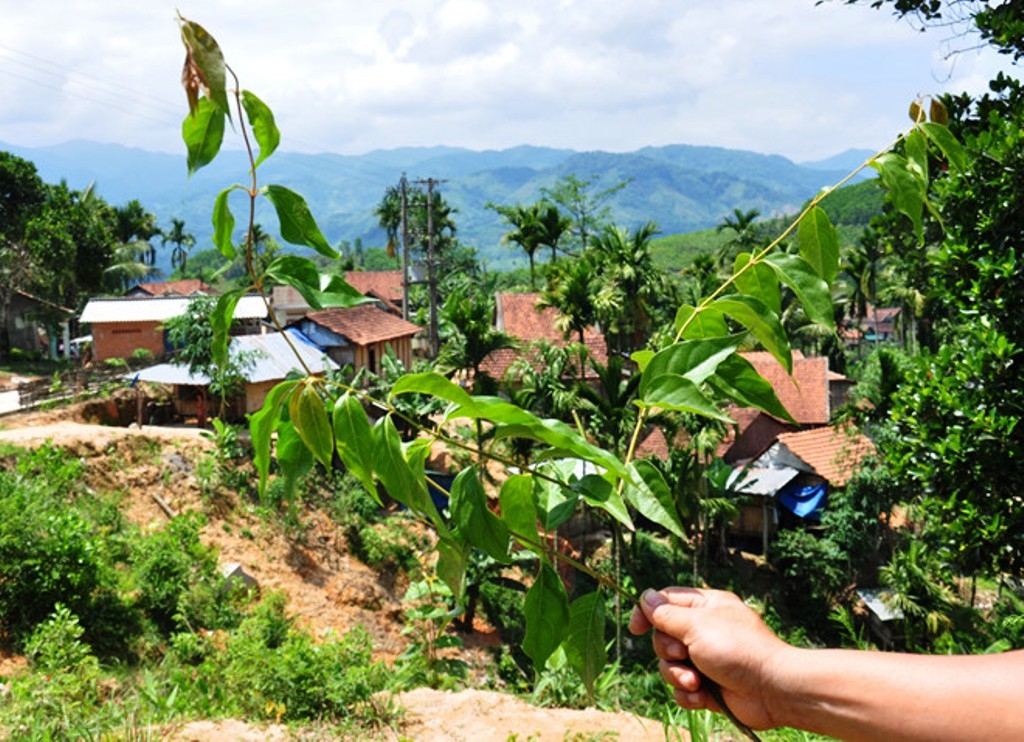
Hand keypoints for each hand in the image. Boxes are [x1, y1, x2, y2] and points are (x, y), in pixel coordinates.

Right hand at [628, 587, 790, 730]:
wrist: (771, 690)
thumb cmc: (737, 649)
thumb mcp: (697, 625)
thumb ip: (666, 614)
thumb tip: (645, 597)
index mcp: (705, 606)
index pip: (665, 601)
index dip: (647, 613)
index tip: (636, 628)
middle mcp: (703, 630)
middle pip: (663, 636)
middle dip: (668, 651)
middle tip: (683, 654)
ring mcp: (705, 659)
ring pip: (669, 666)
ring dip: (677, 675)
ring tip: (696, 682)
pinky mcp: (707, 686)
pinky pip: (681, 689)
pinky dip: (688, 694)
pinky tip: (701, 696)